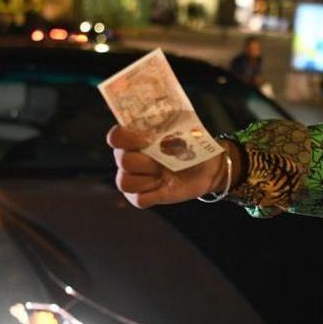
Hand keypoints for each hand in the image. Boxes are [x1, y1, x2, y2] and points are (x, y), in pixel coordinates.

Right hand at [106, 126, 231, 207]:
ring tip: (163, 175)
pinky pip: (138, 199)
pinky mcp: (143, 197)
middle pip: (122, 160)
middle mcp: (128, 158)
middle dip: (146, 161)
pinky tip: (164, 187)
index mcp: (133, 138)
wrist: (206, 167)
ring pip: (124, 182)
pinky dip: (153, 194)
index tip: (147, 140)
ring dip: (147, 179)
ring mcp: (134, 178)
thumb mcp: (182, 129)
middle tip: (163, 160)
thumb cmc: (190, 144)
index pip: (116, 136)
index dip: (127, 139)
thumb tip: (161, 123)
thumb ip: (167, 124)